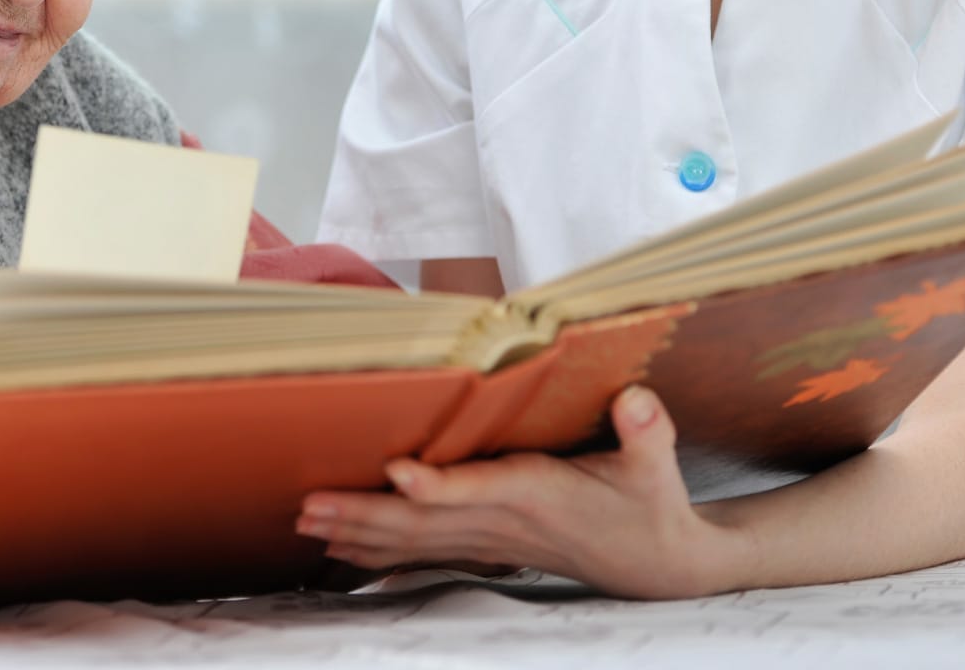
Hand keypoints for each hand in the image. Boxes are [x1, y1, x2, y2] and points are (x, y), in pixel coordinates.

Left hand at [294, 386, 748, 598]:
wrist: (657, 563)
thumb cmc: (650, 506)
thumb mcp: (657, 467)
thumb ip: (647, 432)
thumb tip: (638, 401)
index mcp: (540, 493)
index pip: (482, 491)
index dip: (439, 487)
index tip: (397, 474)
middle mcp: (504, 522)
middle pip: (425, 522)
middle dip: (364, 514)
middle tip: (310, 503)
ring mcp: (490, 540)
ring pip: (414, 542)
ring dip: (358, 534)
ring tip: (307, 522)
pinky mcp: (486, 547)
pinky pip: (422, 554)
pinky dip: (377, 554)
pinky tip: (338, 551)